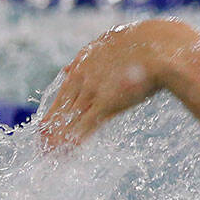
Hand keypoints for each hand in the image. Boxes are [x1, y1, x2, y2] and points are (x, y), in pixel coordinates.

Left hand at [39, 19, 193, 149]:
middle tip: (42, 147)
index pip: (61, 94)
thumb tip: (67, 67)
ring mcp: (92, 92)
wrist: (157, 48)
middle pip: (59, 110)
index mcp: (83, 66)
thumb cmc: (142, 45)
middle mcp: (82, 80)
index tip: (47, 127)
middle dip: (49, 130)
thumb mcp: (109, 44)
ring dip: (57, 140)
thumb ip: (87, 57)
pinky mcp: (105, 104)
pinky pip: (84, 126)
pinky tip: (66, 153)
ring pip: (67, 120)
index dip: (54, 113)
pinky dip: (73, 141)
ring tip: (49, 155)